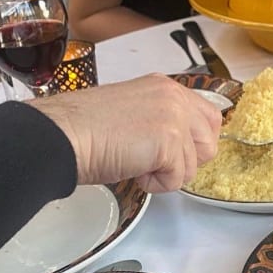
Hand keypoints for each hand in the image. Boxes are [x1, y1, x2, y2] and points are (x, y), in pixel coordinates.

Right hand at [29, 74, 221, 191]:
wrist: (63, 135)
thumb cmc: (86, 129)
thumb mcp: (135, 114)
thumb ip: (162, 121)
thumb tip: (179, 146)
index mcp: (166, 88)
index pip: (209, 118)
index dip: (195, 144)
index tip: (172, 152)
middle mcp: (174, 97)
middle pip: (209, 143)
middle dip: (186, 161)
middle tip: (155, 161)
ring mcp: (174, 118)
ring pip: (193, 166)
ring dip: (165, 174)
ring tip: (135, 161)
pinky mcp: (169, 141)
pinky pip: (177, 180)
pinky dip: (155, 185)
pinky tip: (133, 169)